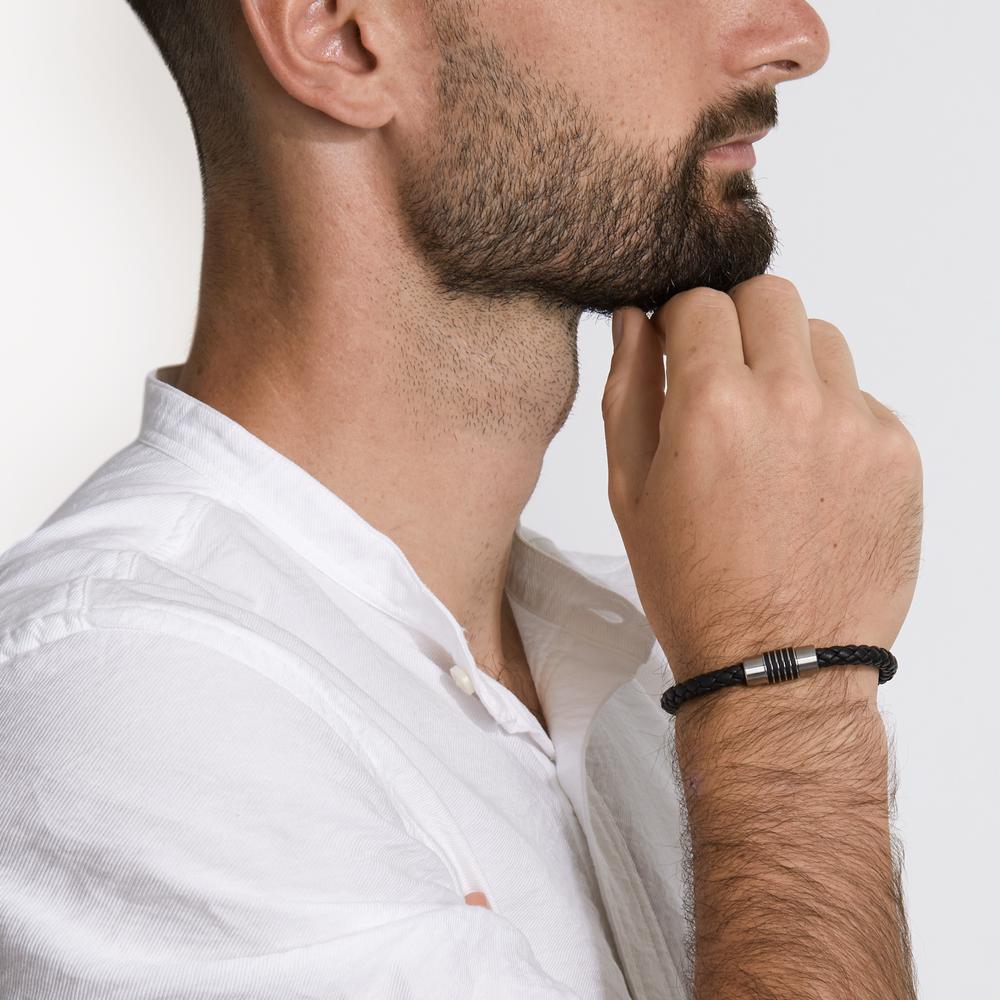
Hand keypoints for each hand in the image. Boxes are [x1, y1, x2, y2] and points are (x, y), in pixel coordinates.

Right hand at [602, 275, 922, 685]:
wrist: (777, 662)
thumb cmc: (692, 584)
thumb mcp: (630, 489)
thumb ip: (630, 389)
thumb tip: (636, 318)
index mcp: (713, 405)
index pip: (700, 301)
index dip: (681, 324)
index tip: (680, 351)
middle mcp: (791, 399)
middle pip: (770, 296)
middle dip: (737, 322)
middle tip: (724, 377)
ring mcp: (855, 424)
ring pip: (821, 338)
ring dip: (788, 362)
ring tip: (770, 429)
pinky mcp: (898, 453)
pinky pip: (861, 395)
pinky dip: (830, 414)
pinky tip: (807, 472)